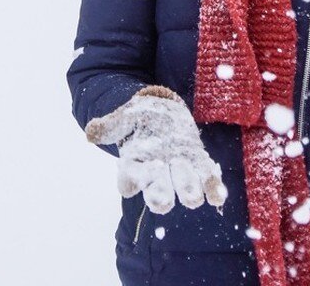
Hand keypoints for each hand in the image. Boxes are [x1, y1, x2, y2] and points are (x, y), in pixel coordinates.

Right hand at [85, 86, 227, 213]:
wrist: (159, 110)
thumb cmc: (137, 116)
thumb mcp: (122, 117)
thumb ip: (109, 125)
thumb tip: (91, 131)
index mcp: (133, 165)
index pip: (129, 181)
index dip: (132, 182)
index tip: (136, 177)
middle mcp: (156, 174)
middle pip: (158, 192)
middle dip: (162, 195)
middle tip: (164, 200)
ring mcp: (179, 170)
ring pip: (185, 188)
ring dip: (189, 192)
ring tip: (193, 197)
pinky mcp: (198, 163)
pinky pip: (207, 179)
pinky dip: (213, 189)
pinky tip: (217, 196)